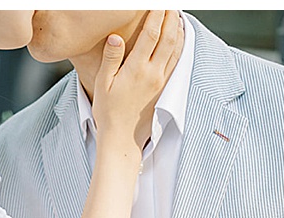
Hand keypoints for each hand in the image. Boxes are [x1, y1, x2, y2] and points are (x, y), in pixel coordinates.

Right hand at [91, 11, 183, 153]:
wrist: (121, 137)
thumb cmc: (108, 112)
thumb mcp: (102, 84)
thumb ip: (111, 59)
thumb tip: (115, 38)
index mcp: (136, 69)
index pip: (151, 34)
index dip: (156, 15)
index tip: (157, 4)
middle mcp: (153, 73)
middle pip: (168, 37)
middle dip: (171, 17)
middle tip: (170, 5)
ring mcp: (161, 80)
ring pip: (176, 47)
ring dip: (178, 28)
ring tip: (177, 15)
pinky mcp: (164, 87)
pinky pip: (177, 60)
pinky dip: (180, 44)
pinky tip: (179, 37)